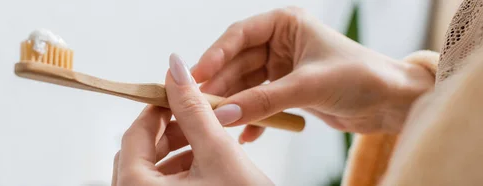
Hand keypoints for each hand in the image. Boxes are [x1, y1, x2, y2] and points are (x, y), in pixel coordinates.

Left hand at [112, 54, 271, 185]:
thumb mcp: (218, 153)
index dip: (159, 108)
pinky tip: (205, 162)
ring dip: (177, 150)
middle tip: (197, 114)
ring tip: (207, 136)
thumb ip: (194, 109)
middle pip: (140, 153)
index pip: (134, 134)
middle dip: (169, 130)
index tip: (180, 93)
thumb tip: (174, 67)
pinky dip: (180, 171)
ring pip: (151, 171)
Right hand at [191, 7, 433, 141]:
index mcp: (286, 24)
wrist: (393, 103)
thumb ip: (263, 100)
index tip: (196, 76)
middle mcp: (281, 42)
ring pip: (247, 84)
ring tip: (216, 121)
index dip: (215, 55)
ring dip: (234, 103)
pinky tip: (244, 134)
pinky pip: (261, 102)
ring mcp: (283, 67)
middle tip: (199, 104)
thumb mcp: (308, 86)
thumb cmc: (361, 77)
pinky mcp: (288, 90)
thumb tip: (222, 114)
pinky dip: (253, 117)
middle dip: (221, 85)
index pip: (239, 35)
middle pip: (238, 62)